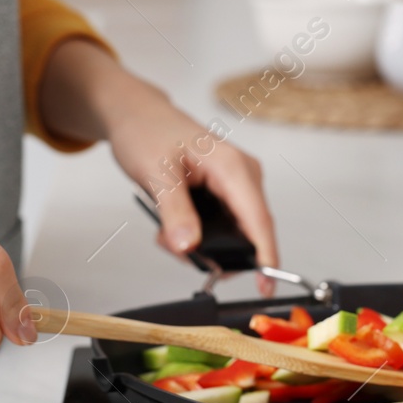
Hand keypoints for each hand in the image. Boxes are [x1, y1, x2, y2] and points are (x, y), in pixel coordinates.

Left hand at [38, 40, 278, 290]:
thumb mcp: (156, 175)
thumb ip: (174, 212)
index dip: (265, 257)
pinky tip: (173, 227)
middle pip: (249, 231)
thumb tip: (189, 247)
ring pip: (235, 231)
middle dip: (217, 252)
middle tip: (174, 248)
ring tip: (167, 234)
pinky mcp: (227, 189)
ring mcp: (238, 182)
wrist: (136, 114)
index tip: (265, 288)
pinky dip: (200, 234)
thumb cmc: (146, 132)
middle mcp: (243, 174)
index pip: (259, 220)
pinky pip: (225, 223)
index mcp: (233, 166)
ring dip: (204, 244)